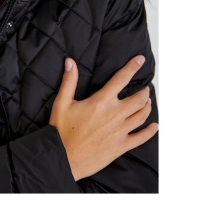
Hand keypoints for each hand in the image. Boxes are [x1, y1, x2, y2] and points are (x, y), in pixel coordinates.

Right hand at [49, 55, 158, 181]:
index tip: (140, 60)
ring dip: (147, 107)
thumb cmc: (62, 130)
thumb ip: (69, 81)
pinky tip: (154, 126)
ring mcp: (120, 131)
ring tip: (147, 102)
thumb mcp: (62, 102)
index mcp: (101, 102)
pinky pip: (141, 137)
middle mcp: (114, 115)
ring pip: (141, 116)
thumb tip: (70, 62)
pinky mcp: (121, 146)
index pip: (121, 79)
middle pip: (138, 99)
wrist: (64, 157)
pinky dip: (150, 131)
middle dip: (143, 91)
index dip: (132, 67)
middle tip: (144, 88)